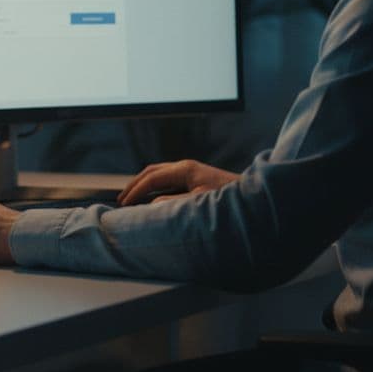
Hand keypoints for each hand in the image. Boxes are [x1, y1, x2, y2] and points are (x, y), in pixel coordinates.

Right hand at [117, 159, 239, 205]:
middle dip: (135, 184)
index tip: (124, 204)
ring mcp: (190, 171)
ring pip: (158, 173)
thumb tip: (152, 205)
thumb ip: (173, 203)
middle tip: (121, 199)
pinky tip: (151, 198)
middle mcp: (185, 167)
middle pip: (152, 171)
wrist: (250, 196)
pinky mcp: (194, 178)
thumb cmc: (227, 199)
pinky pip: (167, 179)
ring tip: (131, 197)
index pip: (152, 178)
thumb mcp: (198, 203)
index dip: (136, 191)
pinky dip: (154, 187)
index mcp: (185, 169)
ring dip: (144, 184)